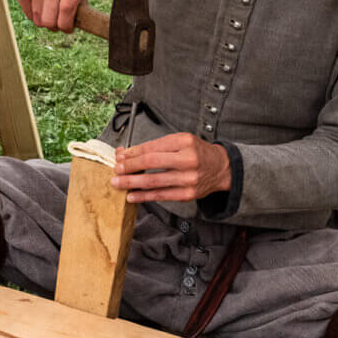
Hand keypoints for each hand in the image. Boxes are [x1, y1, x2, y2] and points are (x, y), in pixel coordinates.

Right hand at [6, 0, 84, 32]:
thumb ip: (81, 3)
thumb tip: (83, 24)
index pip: (67, 10)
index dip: (66, 25)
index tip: (66, 28)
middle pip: (51, 20)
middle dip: (53, 26)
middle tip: (54, 21)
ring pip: (38, 19)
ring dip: (42, 20)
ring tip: (45, 10)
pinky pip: (28, 15)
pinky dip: (32, 14)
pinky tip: (36, 4)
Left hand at [112, 133, 230, 202]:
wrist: (221, 168)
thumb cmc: (197, 153)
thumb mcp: (180, 141)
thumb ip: (155, 146)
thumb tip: (127, 153)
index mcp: (185, 142)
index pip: (153, 147)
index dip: (133, 153)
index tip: (121, 156)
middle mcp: (188, 159)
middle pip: (152, 163)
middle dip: (130, 167)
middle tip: (116, 169)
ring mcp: (189, 179)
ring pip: (154, 181)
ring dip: (132, 183)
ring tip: (118, 183)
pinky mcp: (188, 194)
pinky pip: (161, 196)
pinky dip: (144, 196)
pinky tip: (132, 196)